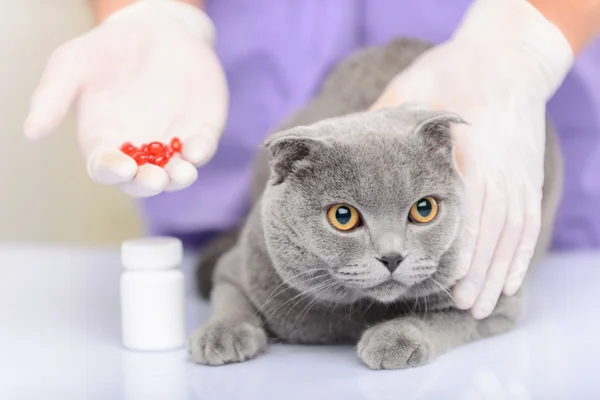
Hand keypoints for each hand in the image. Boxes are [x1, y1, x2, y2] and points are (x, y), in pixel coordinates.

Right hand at [24, 0, 227, 196]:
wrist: (157, 29)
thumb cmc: (110, 49)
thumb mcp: (73, 63)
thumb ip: (53, 95)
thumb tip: (32, 133)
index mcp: (106, 140)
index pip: (106, 167)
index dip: (112, 171)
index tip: (122, 166)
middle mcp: (140, 149)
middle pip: (142, 180)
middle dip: (148, 183)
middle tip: (154, 178)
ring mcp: (172, 143)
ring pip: (176, 173)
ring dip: (179, 178)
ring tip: (182, 173)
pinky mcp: (200, 131)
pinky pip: (202, 148)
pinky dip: (201, 152)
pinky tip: (197, 149)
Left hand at [371, 0, 571, 317]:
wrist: (507, 57)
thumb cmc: (451, 73)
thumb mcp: (412, 92)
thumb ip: (383, 128)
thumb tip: (349, 153)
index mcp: (465, 151)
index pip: (458, 206)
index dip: (448, 245)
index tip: (433, 274)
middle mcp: (495, 167)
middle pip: (487, 227)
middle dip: (473, 269)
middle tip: (458, 306)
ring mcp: (516, 174)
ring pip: (509, 233)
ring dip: (495, 272)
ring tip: (478, 306)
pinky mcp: (528, 178)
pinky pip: (528, 223)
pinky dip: (519, 255)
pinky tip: (509, 282)